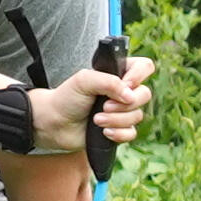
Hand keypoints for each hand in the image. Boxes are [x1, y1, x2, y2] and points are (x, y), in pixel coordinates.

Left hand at [28, 53, 153, 154]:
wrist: (55, 123)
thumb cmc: (67, 98)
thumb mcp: (84, 80)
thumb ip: (109, 82)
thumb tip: (130, 96)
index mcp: (118, 73)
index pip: (144, 67)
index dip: (139, 75)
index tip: (125, 84)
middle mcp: (123, 91)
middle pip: (145, 94)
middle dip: (124, 104)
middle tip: (103, 106)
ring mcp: (123, 111)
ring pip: (137, 116)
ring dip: (115, 120)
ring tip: (96, 120)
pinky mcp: (120, 129)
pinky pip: (131, 133)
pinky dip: (118, 134)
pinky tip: (104, 132)